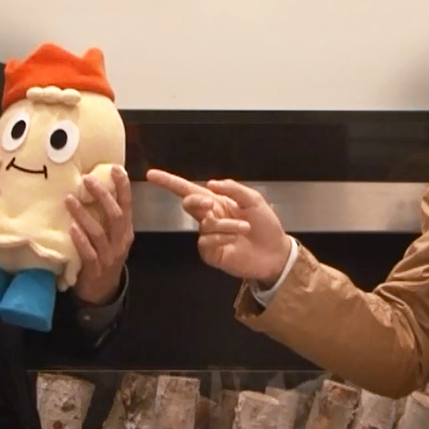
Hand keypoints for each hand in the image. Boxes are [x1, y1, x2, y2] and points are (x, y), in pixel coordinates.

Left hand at [65, 166, 133, 305]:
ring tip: (69, 200)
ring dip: (83, 215)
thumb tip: (92, 188)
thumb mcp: (111, 237)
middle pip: (115, 215)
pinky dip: (80, 240)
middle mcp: (120, 241)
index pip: (127, 205)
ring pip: (99, 232)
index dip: (123, 187)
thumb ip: (105, 217)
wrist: (103, 291)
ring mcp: (109, 256)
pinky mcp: (96, 269)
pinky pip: (89, 253)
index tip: (115, 168)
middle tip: (86, 179)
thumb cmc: (104, 257)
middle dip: (102, 195)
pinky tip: (71, 229)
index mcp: (125, 231)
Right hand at [145, 169, 290, 287]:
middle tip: (209, 203)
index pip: (189, 189)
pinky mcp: (211, 253)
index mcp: (217, 202)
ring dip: (225, 224)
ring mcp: (209, 236)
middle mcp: (209, 217)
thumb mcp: (253, 200)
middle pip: (190, 203)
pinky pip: (207, 241)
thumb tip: (210, 183)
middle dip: (196, 201)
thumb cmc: (266, 225)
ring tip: (245, 227)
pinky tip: (235, 239)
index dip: (169, 182)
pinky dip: (222, 237)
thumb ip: (232, 189)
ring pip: (205, 224)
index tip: (151, 174)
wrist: (276, 253)